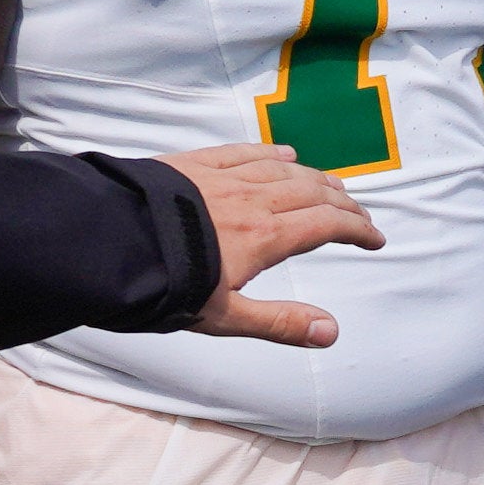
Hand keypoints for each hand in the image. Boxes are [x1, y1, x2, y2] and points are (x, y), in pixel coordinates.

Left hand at [165, 143, 379, 349]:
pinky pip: (244, 152)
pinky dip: (271, 153)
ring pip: (282, 170)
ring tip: (331, 186)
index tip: (375, 239)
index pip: (326, 226)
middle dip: (342, 204)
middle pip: (312, 193)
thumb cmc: (164, 287)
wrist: (108, 246)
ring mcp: (223, 178)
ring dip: (314, 177)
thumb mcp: (224, 317)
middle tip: (359, 216)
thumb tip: (331, 331)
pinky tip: (283, 153)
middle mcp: (252, 200)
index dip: (357, 230)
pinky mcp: (194, 165)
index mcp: (265, 236)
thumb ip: (279, 322)